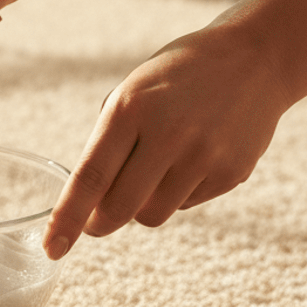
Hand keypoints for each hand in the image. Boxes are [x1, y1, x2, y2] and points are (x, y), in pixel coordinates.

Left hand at [43, 14, 292, 258]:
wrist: (254, 59)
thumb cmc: (177, 77)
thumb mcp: (131, 91)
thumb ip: (108, 141)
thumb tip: (89, 200)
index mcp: (130, 108)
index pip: (90, 177)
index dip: (67, 217)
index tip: (52, 247)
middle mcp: (168, 134)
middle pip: (119, 208)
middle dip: (100, 222)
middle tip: (95, 221)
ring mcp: (204, 156)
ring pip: (152, 215)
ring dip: (140, 206)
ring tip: (152, 172)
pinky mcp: (231, 173)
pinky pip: (185, 205)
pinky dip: (175, 194)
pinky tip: (188, 161)